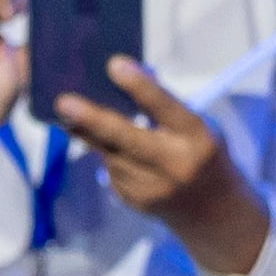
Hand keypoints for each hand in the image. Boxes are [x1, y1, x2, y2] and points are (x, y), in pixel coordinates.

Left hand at [56, 57, 271, 275]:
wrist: (212, 210)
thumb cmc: (202, 152)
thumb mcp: (197, 125)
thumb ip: (165, 105)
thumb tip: (125, 75)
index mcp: (197, 137)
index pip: (165, 108)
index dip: (140, 87)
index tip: (114, 65)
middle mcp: (174, 165)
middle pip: (126, 138)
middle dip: (92, 120)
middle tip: (64, 103)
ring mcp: (152, 187)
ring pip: (110, 153)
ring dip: (91, 132)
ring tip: (69, 111)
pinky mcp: (134, 200)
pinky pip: (110, 168)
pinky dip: (108, 153)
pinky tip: (114, 149)